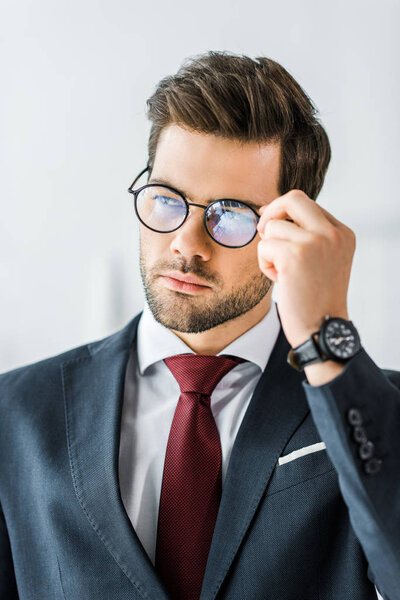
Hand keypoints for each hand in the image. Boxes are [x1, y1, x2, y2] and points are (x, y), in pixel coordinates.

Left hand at [257, 189, 355, 348]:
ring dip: (268, 250)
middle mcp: (332, 233)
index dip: (283, 211)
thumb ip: (306, 235)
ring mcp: (315, 242)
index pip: (307, 203)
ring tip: (282, 272)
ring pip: (272, 227)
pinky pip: (264, 246)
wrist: (321, 328)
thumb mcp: (322, 260)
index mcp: (342, 233)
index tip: (271, 225)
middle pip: (293, 199)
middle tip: (262, 232)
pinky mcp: (295, 255)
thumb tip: (269, 213)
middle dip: (271, 212)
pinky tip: (280, 280)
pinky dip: (265, 264)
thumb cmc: (316, 298)